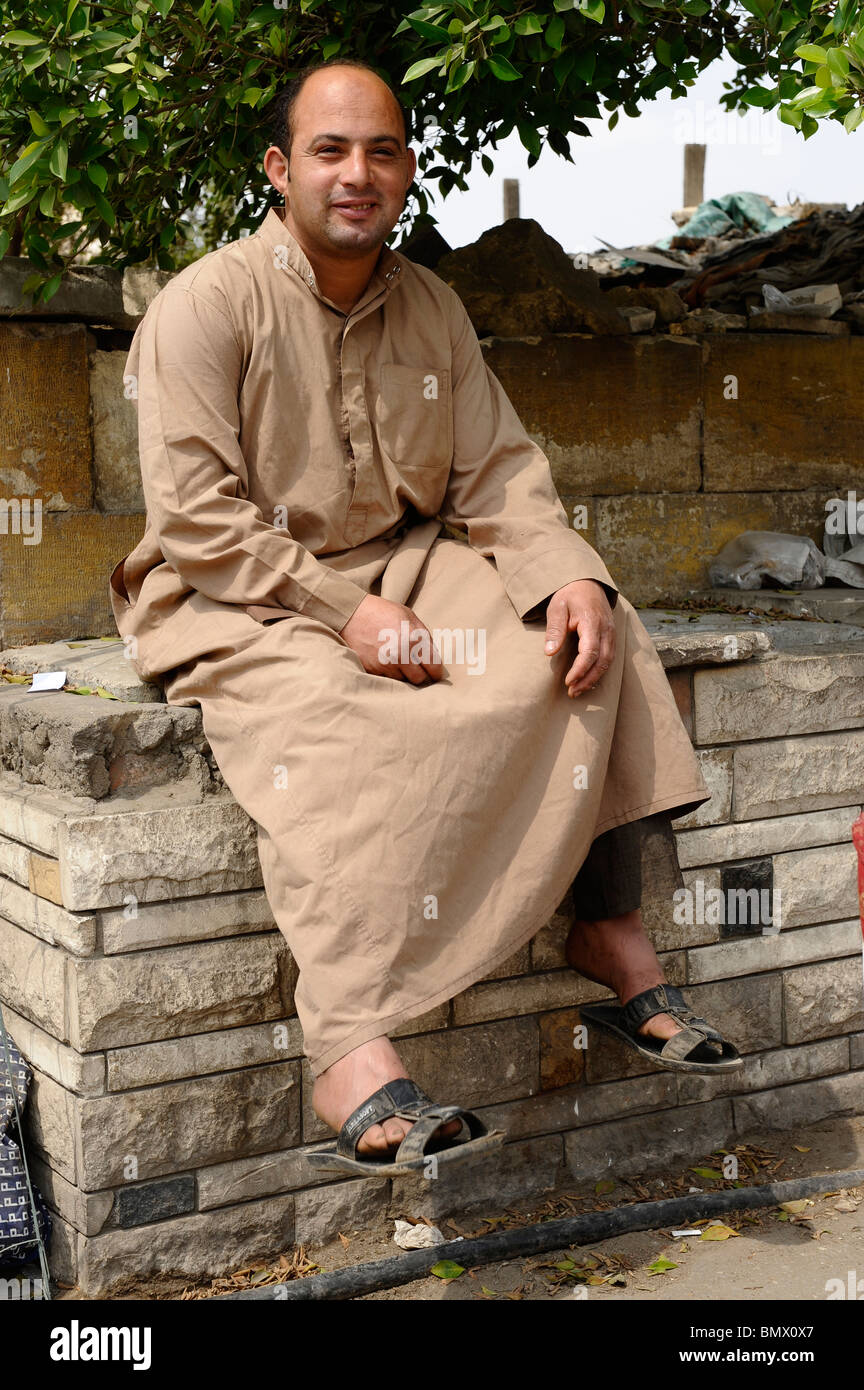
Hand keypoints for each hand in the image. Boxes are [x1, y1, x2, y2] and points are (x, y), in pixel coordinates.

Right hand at [340, 594, 443, 684]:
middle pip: (419, 679)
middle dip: (420, 675)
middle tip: (417, 668)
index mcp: (414, 640)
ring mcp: (384, 664)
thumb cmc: (383, 612)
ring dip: (402, 674)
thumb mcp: (409, 616)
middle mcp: (400, 655)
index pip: (434, 667)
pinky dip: (388, 674)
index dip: (436, 672)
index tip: (434, 673)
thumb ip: (425, 637)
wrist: (351, 614)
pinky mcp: (371, 670)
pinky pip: (386, 679)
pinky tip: (384, 661)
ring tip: (396, 661)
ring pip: (402, 681)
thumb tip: (434, 657)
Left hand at [544, 580, 614, 697]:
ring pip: (608, 661)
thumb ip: (555, 630)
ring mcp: (611, 633)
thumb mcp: (556, 608)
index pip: (590, 651)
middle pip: (603, 661)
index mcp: (592, 621)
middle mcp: (606, 629)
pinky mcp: (611, 636)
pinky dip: (599, 671)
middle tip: (572, 692)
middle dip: (588, 680)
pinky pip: (609, 657)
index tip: (567, 682)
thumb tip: (550, 653)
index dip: (580, 670)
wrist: (587, 583)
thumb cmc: (570, 595)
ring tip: (577, 690)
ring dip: (594, 678)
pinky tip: (587, 680)